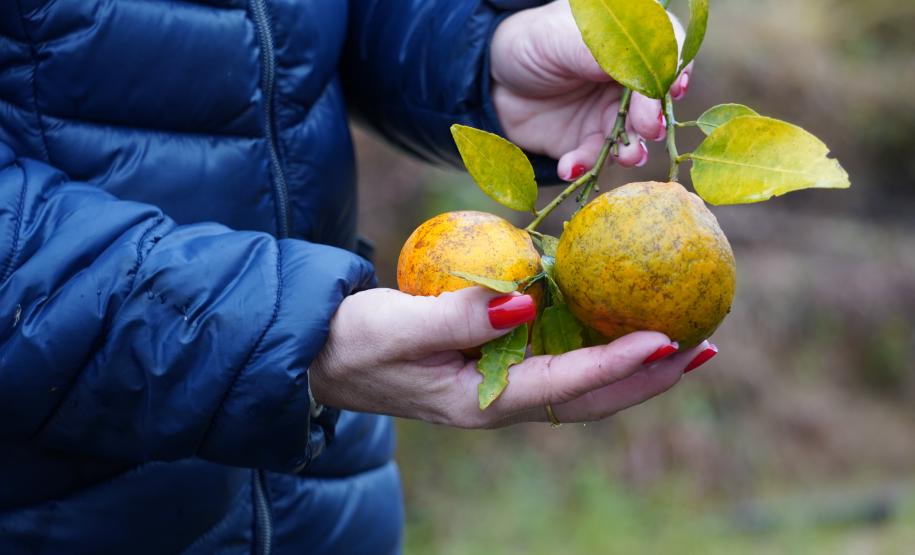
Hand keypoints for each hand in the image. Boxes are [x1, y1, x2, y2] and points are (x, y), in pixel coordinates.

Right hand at [310, 287, 713, 427]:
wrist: (322, 354)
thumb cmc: (352, 341)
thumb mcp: (398, 327)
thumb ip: (459, 317)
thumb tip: (525, 301)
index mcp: (481, 401)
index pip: (565, 385)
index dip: (618, 365)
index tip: (666, 340)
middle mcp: (501, 400)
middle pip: (591, 397)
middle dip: (649, 378)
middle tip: (704, 348)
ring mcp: (500, 384)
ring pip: (582, 381)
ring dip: (634, 366)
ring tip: (684, 341)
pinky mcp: (494, 363)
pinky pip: (559, 358)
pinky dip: (598, 344)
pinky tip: (617, 319)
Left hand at [490, 0, 691, 179]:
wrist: (492, 80)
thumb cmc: (531, 42)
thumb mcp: (563, 36)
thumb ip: (602, 52)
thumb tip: (641, 77)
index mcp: (630, 44)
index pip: (668, 54)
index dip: (676, 72)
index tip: (675, 91)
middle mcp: (627, 82)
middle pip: (656, 103)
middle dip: (654, 119)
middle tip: (648, 128)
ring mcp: (610, 115)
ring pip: (632, 137)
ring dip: (630, 150)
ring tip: (625, 156)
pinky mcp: (587, 143)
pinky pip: (594, 160)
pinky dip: (584, 166)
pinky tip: (569, 167)